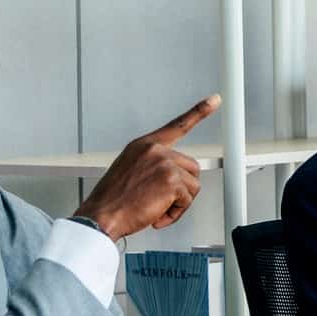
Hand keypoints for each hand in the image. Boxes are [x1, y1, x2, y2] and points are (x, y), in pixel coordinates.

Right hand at [76, 95, 218, 239]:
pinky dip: (175, 213)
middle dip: (182, 188)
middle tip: (161, 201)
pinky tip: (156, 215)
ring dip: (178, 202)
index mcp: (144, 145)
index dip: (199, 112)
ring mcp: (165, 163)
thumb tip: (174, 174)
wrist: (101, 215)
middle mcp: (155, 150)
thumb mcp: (129, 170)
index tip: (214, 100)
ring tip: (155, 208)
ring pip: (192, 186)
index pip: (177, 125)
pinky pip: (187, 201)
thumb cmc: (113, 199)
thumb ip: (152, 164)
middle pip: (191, 167)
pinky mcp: (171, 180)